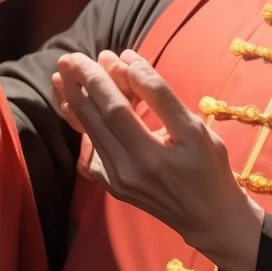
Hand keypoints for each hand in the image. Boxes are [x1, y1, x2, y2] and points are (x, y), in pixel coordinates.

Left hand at [52, 49, 263, 270]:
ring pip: (90, 132)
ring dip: (75, 100)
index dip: (108, 78)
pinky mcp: (112, 186)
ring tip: (63, 75)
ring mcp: (117, 181)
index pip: (120, 108)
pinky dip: (82, 124)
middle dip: (82, 84)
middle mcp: (129, 171)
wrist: (207, 217)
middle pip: (98, 118)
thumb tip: (130, 64)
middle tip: (70, 57)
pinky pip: (91, 149)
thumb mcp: (196, 130)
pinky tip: (75, 103)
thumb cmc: (208, 168)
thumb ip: (162, 97)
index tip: (107, 53)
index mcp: (153, 156)